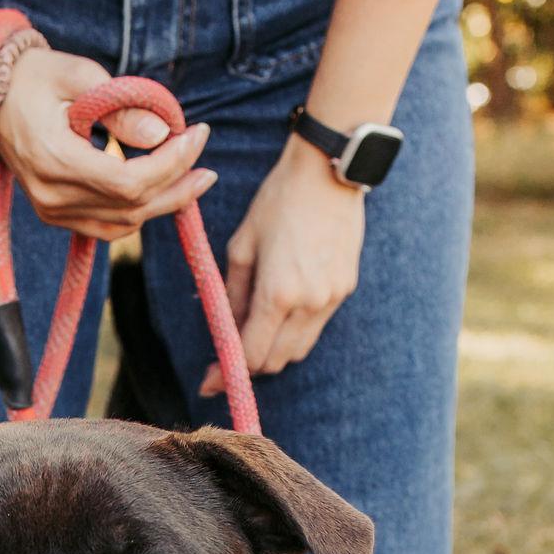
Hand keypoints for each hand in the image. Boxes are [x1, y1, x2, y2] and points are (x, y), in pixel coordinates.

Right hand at [0, 49, 216, 240]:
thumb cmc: (37, 78)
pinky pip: (107, 227)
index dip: (170, 165)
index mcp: (55, 160)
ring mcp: (52, 212)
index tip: (197, 135)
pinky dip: (138, 212)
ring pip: (124, 224)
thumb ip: (122, 107)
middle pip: (131, 208)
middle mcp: (53, 197)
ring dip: (162, 203)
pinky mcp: (56, 216)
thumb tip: (162, 133)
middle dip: (176, 184)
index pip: (128, 181)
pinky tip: (160, 191)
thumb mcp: (80, 77)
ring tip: (193, 178)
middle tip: (207, 166)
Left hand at [200, 136, 364, 387]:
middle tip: (225, 361)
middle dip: (248, 367)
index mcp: (278, 294)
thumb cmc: (278, 201)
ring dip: (272, 352)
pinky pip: (314, 328)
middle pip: (275, 362)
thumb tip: (222, 330)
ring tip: (251, 337)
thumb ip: (231, 295)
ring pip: (297, 351)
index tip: (208, 381)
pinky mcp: (345, 290)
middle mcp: (309, 304)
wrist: (329, 171)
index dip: (227, 373)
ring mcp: (331, 299)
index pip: (251, 355)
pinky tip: (279, 316)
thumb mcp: (241, 247)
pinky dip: (292, 333)